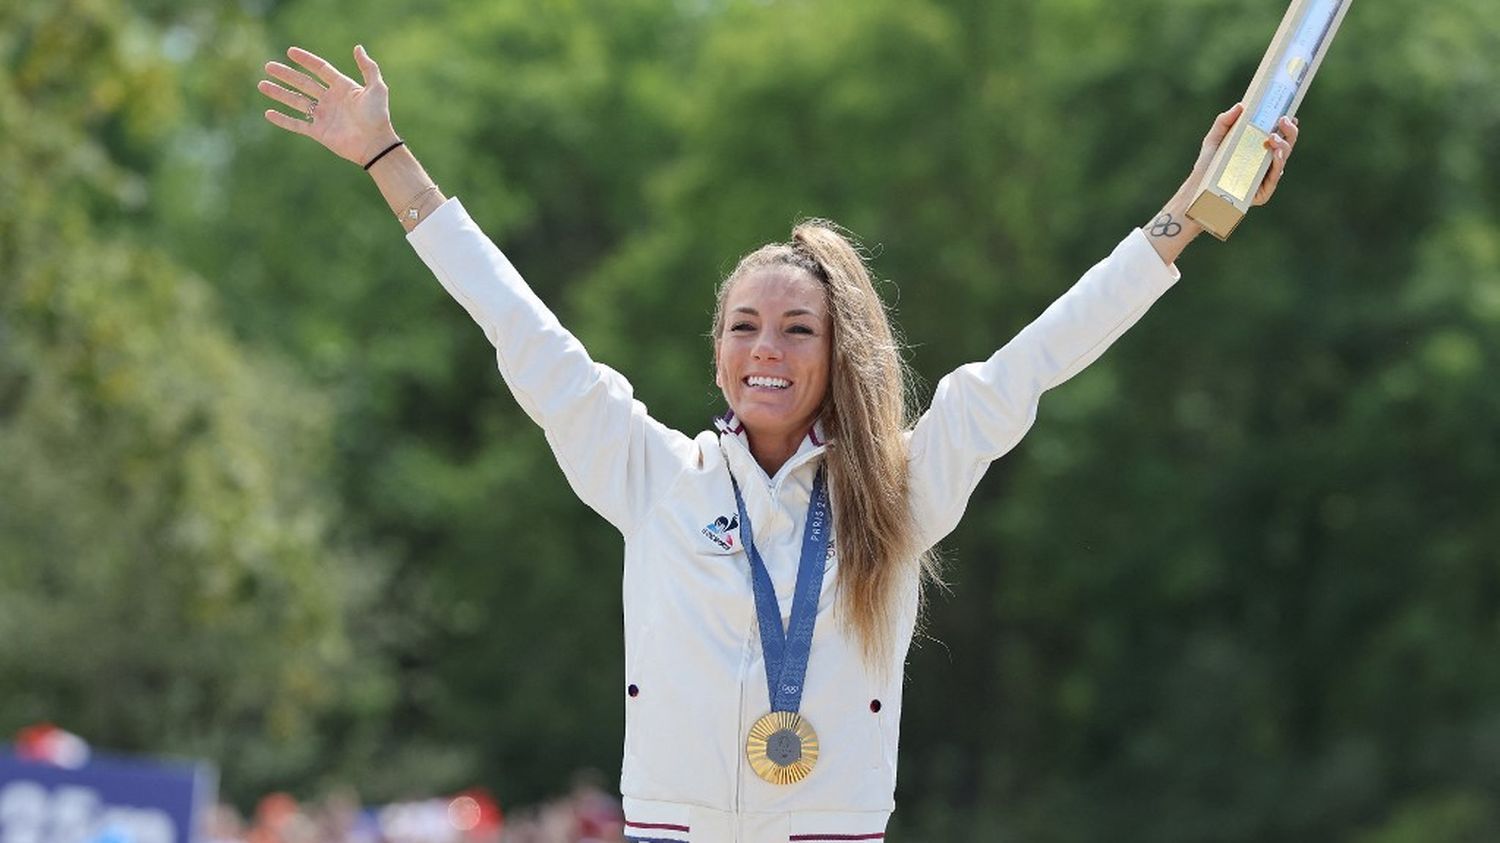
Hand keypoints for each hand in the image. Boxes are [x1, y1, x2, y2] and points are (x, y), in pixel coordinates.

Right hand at [258, 45, 399, 166]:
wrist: (375, 144)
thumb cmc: (377, 116)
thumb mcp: (377, 88)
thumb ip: (368, 68)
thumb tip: (358, 47)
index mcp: (342, 87)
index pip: (320, 69)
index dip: (306, 60)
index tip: (290, 51)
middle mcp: (330, 100)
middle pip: (303, 83)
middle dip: (285, 74)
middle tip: (268, 66)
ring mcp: (323, 116)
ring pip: (296, 101)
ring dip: (279, 93)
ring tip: (262, 84)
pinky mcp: (318, 132)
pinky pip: (297, 124)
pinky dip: (282, 119)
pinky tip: (268, 113)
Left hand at [1187, 102, 1300, 206]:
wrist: (1197, 190)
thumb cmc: (1207, 165)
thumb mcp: (1214, 139)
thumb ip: (1224, 122)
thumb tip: (1241, 106)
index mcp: (1259, 150)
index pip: (1278, 136)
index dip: (1287, 125)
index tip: (1289, 113)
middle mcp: (1265, 164)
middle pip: (1286, 146)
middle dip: (1289, 132)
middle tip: (1283, 120)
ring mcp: (1265, 179)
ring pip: (1282, 160)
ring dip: (1283, 146)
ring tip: (1274, 137)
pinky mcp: (1261, 193)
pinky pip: (1274, 178)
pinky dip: (1277, 164)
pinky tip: (1275, 154)